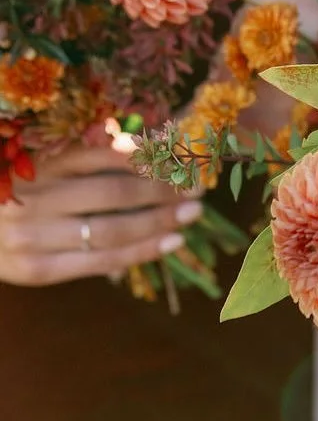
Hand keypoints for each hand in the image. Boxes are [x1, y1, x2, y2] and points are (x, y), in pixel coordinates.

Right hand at [0, 144, 202, 287]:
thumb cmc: (16, 194)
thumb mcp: (43, 164)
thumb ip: (87, 157)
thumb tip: (146, 149)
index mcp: (36, 164)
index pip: (104, 158)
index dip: (148, 160)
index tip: (184, 160)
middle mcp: (33, 198)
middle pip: (113, 194)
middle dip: (162, 191)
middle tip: (198, 188)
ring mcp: (33, 237)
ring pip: (111, 230)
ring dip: (158, 222)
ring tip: (191, 214)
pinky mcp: (36, 271)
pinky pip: (99, 261)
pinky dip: (139, 252)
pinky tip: (169, 243)